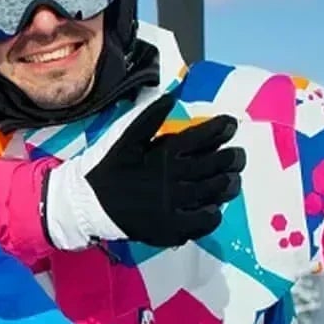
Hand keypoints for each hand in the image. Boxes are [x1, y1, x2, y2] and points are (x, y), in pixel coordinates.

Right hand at [50, 90, 244, 248]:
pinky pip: (205, 221)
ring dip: (230, 183)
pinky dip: (214, 213)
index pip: (204, 136)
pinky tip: (212, 207)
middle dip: (234, 157)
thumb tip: (172, 96)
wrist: (85, 205)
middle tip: (238, 156)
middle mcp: (174, 178)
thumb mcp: (125, 139)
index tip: (230, 125)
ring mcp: (175, 204)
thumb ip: (149, 118)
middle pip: (219, 164)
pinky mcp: (172, 227)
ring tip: (231, 179)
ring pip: (217, 191)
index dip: (223, 128)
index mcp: (164, 153)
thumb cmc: (108, 169)